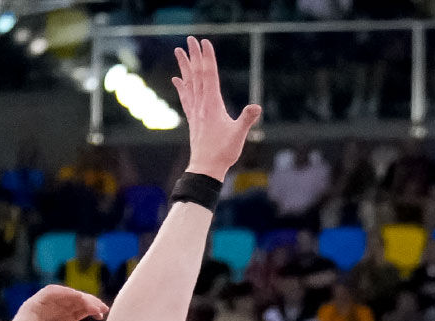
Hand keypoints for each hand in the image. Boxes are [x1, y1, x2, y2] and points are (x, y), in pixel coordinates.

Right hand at [0, 285, 109, 320]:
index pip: (79, 311)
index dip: (92, 310)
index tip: (102, 314)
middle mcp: (52, 314)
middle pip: (74, 302)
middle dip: (90, 302)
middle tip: (102, 308)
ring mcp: (42, 308)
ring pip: (64, 295)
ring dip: (80, 297)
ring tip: (92, 305)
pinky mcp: (33, 305)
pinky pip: (49, 292)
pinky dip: (64, 292)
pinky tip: (76, 297)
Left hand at [172, 36, 261, 178]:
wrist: (205, 167)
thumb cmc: (223, 152)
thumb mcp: (239, 135)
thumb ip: (247, 119)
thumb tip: (257, 107)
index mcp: (213, 104)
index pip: (209, 75)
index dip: (207, 58)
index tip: (204, 42)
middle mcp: (201, 104)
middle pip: (197, 74)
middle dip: (194, 56)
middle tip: (190, 39)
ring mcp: (195, 111)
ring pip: (189, 83)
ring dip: (184, 66)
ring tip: (179, 51)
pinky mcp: (193, 118)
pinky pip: (185, 97)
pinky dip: (181, 86)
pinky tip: (177, 79)